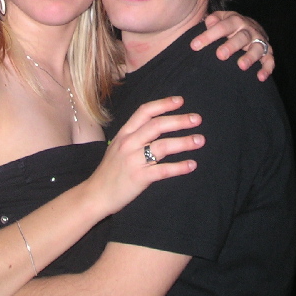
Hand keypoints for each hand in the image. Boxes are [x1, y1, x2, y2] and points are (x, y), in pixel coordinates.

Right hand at [87, 96, 203, 215]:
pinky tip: (192, 165)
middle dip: (179, 120)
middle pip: (156, 126)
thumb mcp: (118, 146)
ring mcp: (133, 160)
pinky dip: (179, 167)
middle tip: (197, 119)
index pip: (144, 112)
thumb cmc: (110, 170)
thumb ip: (135, 135)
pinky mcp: (139, 178)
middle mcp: (128, 143)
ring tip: (200, 140)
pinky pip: (163, 170)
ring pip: (162, 146)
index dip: (163, 104)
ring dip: (184, 142)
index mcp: (124, 133)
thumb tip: (158, 125)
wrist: (96, 194)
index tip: (180, 101)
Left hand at [190, 11, 273, 81]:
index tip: (194, 46)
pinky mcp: (267, 52)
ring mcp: (259, 40)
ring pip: (257, 48)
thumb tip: (208, 23)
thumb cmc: (228, 25)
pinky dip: (267, 68)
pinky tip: (260, 77)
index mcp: (234, 20)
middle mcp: (248, 29)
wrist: (250, 25)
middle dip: (231, 46)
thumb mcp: (220, 18)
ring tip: (241, 66)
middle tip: (220, 55)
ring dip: (250, 57)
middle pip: (241, 37)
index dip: (208, 36)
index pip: (221, 27)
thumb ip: (212, 19)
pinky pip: (270, 60)